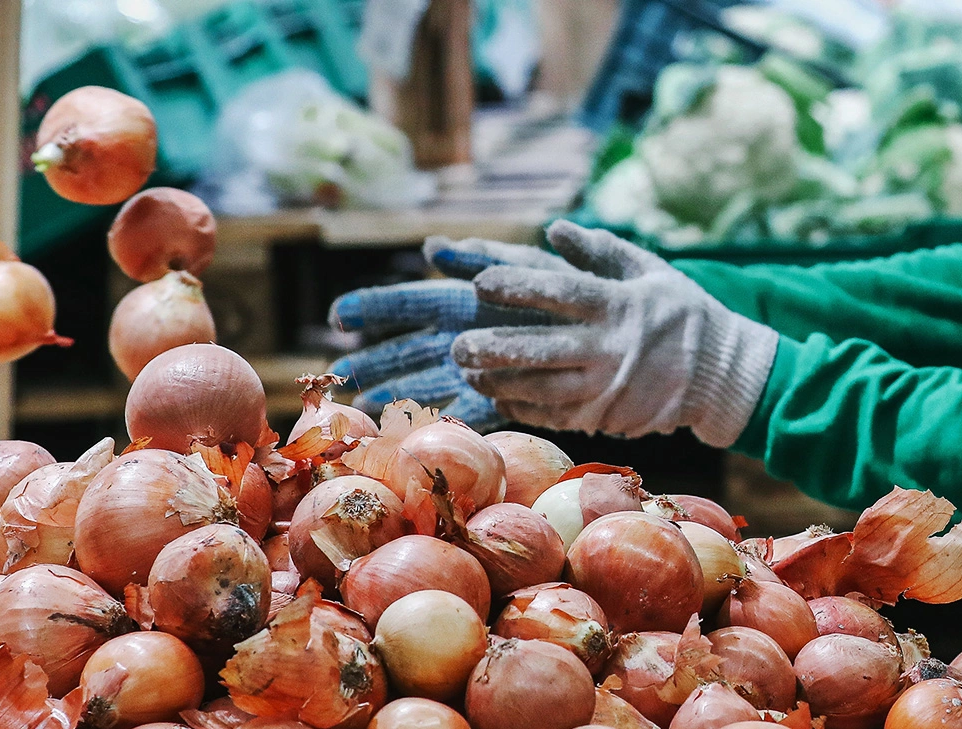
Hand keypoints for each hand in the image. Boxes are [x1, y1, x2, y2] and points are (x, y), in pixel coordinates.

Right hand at [326, 237, 572, 428]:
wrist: (622, 334)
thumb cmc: (575, 289)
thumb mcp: (532, 268)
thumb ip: (486, 258)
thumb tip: (433, 248)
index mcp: (468, 298)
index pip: (411, 302)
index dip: (374, 308)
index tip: (338, 318)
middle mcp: (467, 332)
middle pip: (410, 347)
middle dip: (376, 359)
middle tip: (339, 372)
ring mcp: (481, 366)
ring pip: (428, 380)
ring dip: (396, 392)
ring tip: (362, 405)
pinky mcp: (502, 395)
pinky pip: (464, 408)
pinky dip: (438, 417)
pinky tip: (410, 430)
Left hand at [452, 221, 779, 446]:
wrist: (724, 376)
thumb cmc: (682, 313)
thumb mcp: (649, 270)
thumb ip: (599, 250)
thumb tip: (553, 229)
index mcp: (620, 306)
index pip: (561, 293)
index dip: (518, 287)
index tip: (481, 282)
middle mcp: (612, 349)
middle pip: (542, 349)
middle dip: (494, 347)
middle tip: (456, 345)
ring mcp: (608, 389)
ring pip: (543, 388)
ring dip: (500, 382)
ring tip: (467, 372)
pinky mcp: (607, 417)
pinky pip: (556, 414)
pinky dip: (523, 406)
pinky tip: (497, 396)